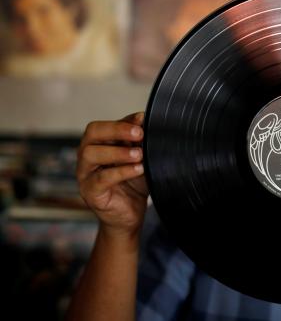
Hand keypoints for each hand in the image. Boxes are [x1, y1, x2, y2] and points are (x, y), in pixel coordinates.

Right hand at [76, 112, 147, 238]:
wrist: (131, 214)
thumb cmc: (134, 183)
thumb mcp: (140, 158)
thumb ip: (138, 140)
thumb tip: (143, 118)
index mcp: (97, 144)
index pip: (102, 126)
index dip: (122, 122)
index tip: (143, 120)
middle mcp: (87, 156)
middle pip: (92, 133)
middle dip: (117, 130)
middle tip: (139, 134)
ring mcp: (85, 174)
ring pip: (91, 153)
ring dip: (118, 152)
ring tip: (139, 154)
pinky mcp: (90, 192)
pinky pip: (101, 178)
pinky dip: (121, 171)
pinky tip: (138, 169)